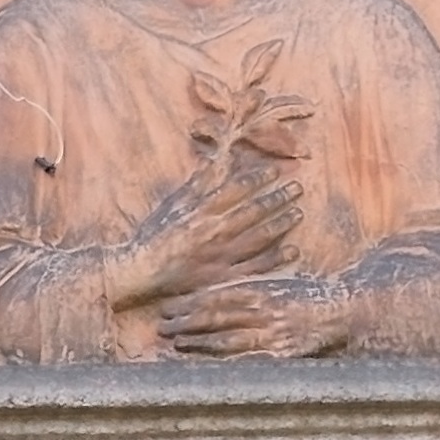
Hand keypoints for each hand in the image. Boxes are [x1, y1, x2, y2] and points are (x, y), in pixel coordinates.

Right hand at [107, 167, 299, 315]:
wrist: (141, 271)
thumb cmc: (153, 235)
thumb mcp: (172, 204)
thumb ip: (197, 185)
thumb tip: (216, 162)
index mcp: (202, 210)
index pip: (237, 189)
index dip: (259, 178)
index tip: (275, 171)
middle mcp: (215, 231)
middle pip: (255, 211)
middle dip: (279, 198)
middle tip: (298, 188)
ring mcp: (221, 256)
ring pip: (260, 237)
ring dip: (282, 224)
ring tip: (298, 213)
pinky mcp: (223, 278)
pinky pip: (255, 267)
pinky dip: (275, 259)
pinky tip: (292, 251)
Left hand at [155, 271, 354, 357]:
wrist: (347, 309)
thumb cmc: (311, 296)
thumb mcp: (279, 284)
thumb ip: (251, 289)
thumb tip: (218, 292)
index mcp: (262, 290)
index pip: (216, 296)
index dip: (189, 302)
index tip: (168, 305)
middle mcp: (263, 311)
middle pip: (216, 317)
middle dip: (186, 322)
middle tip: (162, 326)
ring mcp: (273, 334)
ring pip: (228, 341)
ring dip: (200, 344)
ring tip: (177, 345)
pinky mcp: (284, 355)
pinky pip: (250, 362)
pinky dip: (227, 366)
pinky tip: (209, 372)